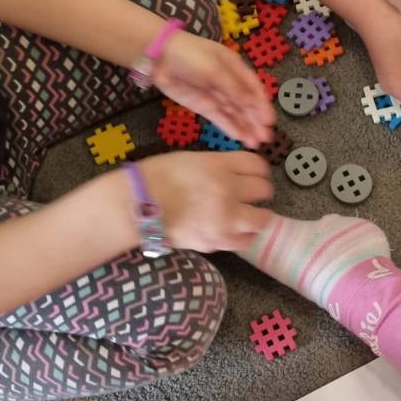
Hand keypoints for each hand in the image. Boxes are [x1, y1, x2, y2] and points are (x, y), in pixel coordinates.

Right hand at [142, 150, 274, 251]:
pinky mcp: (218, 241)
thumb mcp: (191, 160)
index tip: (256, 174)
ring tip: (249, 216)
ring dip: (258, 216)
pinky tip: (238, 232)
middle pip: (264, 190)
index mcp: (219, 166)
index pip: (257, 164)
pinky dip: (245, 236)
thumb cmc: (156, 177)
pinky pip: (245, 241)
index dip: (259, 169)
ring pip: (262, 219)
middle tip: (253, 195)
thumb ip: (217, 166)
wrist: (136, 207)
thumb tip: (233, 174)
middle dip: (260, 191)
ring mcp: (226, 219)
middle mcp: (228, 191)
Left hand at [154, 32, 275, 147]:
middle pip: (247, 105)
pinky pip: (221, 119)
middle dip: (257, 121)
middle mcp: (229, 83)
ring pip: (236, 114)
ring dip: (246, 128)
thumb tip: (251, 102)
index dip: (263, 105)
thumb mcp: (214, 68)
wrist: (160, 58)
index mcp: (235, 68)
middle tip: (265, 138)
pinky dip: (230, 128)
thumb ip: (233, 87)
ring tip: (255, 144)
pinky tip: (240, 138)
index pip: (254, 89)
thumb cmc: (190, 55)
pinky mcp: (204, 106)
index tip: (270, 121)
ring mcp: (217, 96)